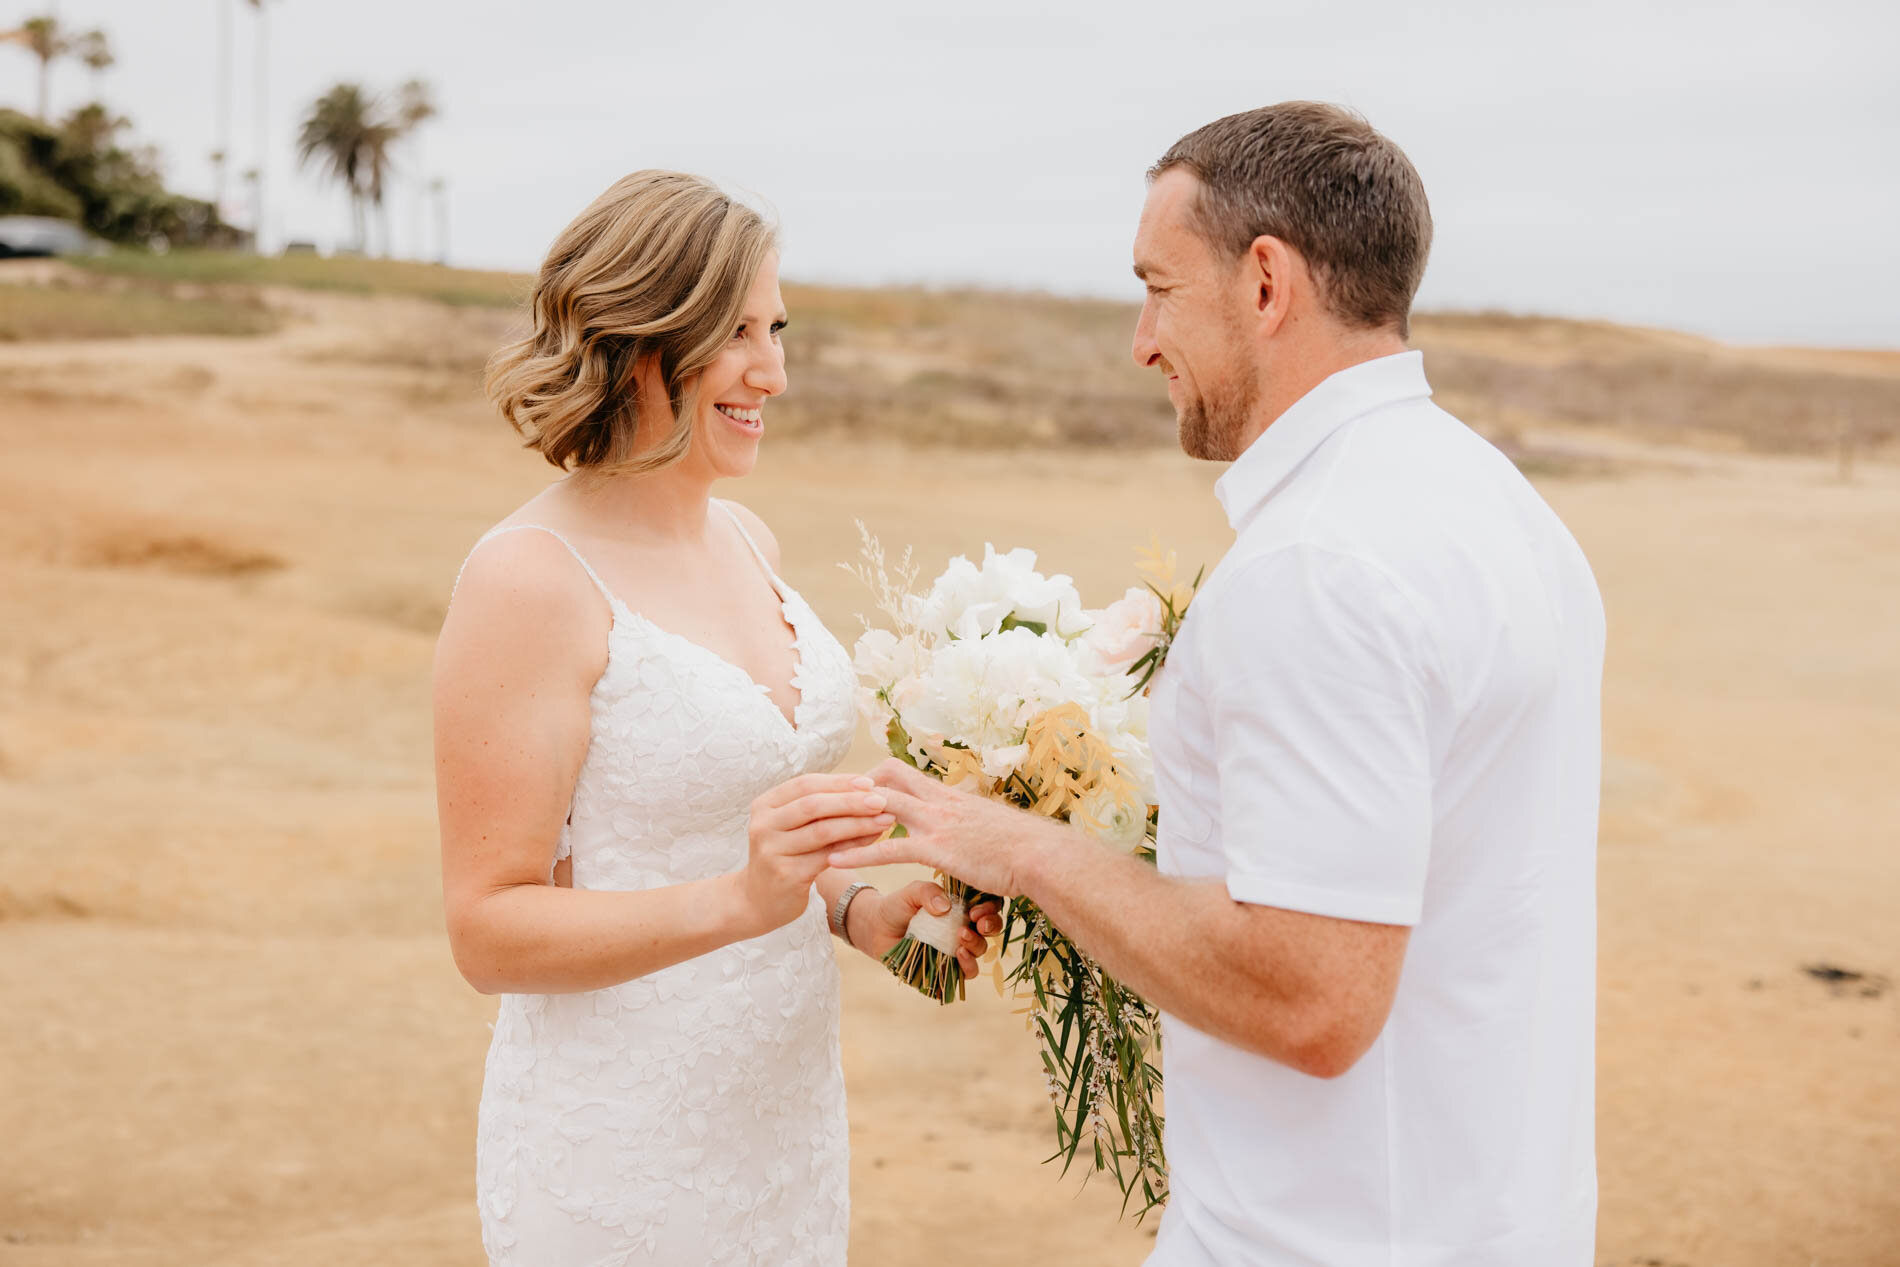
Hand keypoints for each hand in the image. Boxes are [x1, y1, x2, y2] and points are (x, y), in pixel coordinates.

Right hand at [741, 773, 894, 935]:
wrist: (758, 901)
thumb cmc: (786, 856)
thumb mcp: (794, 826)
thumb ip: (820, 808)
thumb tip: (867, 790)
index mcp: (765, 805)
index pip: (805, 784)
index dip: (839, 781)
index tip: (869, 782)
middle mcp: (763, 825)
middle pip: (813, 805)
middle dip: (851, 801)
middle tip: (881, 799)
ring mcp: (772, 851)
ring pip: (822, 831)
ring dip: (858, 823)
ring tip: (885, 819)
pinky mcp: (786, 875)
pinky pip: (827, 856)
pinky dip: (853, 846)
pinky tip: (873, 841)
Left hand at [826, 759, 1056, 898]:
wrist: (1041, 855)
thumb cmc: (1021, 846)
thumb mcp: (989, 825)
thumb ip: (968, 822)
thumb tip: (965, 825)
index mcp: (948, 795)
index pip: (901, 772)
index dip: (873, 778)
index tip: (851, 791)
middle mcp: (938, 801)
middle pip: (884, 778)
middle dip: (851, 789)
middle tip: (822, 803)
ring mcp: (936, 823)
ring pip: (879, 806)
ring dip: (845, 815)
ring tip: (815, 826)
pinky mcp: (937, 849)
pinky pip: (888, 847)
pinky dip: (858, 852)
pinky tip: (835, 859)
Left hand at [847, 881, 1003, 978]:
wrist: (875, 928)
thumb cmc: (896, 906)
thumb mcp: (912, 892)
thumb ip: (927, 891)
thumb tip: (944, 907)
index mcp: (961, 906)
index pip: (987, 905)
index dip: (990, 907)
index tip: (978, 908)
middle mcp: (964, 927)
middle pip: (991, 928)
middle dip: (991, 925)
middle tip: (978, 923)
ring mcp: (956, 949)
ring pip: (981, 950)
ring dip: (977, 944)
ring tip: (961, 937)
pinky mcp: (947, 969)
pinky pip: (966, 972)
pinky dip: (968, 966)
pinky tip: (959, 954)